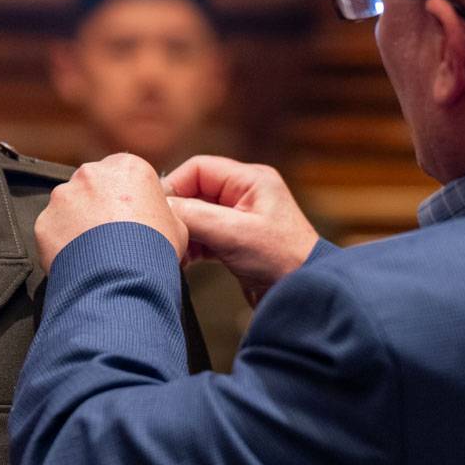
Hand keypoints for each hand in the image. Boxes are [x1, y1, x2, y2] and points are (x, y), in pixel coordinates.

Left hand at [34, 153, 188, 272]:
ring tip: (95, 252)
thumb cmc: (153, 251)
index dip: (128, 198)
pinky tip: (79, 260)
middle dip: (99, 207)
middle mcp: (90, 174)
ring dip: (78, 224)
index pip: (123, 174)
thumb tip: (157, 217)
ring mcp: (63, 196)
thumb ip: (161, 211)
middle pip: (92, 186)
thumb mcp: (177, 226)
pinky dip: (62, 243)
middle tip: (110, 236)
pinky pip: (53, 230)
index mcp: (126, 167)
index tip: (130, 217)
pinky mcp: (45, 220)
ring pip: (69, 207)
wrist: (123, 280)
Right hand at [163, 156, 319, 304]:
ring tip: (174, 250)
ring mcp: (241, 219)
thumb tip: (159, 207)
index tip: (157, 209)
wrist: (307, 296)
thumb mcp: (233, 233)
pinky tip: (184, 261)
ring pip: (196, 216)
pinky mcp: (237, 242)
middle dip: (177, 213)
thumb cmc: (284, 261)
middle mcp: (245, 194)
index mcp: (251, 180)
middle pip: (194, 192)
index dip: (174, 185)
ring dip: (183, 232)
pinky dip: (191, 247)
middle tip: (162, 232)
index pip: (198, 169)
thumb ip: (193, 215)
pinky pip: (203, 236)